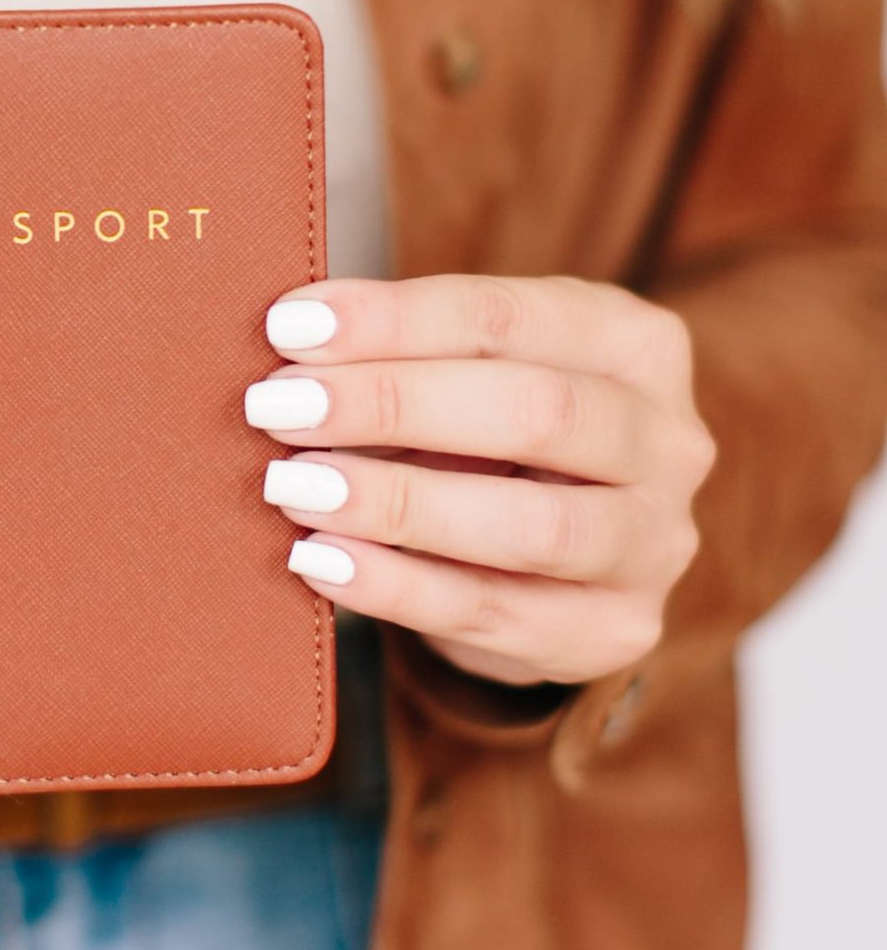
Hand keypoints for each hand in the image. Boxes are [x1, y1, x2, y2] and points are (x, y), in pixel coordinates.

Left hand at [247, 274, 715, 688]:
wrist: (552, 560)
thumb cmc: (489, 437)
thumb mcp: (465, 374)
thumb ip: (400, 353)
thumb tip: (286, 341)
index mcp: (635, 345)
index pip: (510, 318)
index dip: (395, 320)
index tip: (291, 324)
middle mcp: (670, 441)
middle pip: (535, 413)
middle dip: (392, 404)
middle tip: (279, 406)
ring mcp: (655, 544)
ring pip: (531, 528)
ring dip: (397, 504)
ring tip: (293, 486)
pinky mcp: (616, 630)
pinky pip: (497, 613)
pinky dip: (398, 587)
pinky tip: (320, 561)